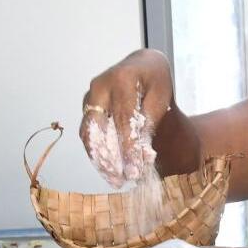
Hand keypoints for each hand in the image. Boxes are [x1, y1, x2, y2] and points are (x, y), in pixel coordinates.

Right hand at [79, 49, 179, 187]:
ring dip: (100, 158)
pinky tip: (108, 170)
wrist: (142, 67)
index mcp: (121, 79)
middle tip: (121, 180)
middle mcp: (99, 86)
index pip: (124, 120)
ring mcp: (90, 97)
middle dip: (110, 157)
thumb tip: (142, 156)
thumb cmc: (155, 82)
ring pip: (89, 133)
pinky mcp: (87, 108)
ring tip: (114, 179)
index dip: (128, 148)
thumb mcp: (161, 99)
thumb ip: (150, 124)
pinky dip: (96, 152)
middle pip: (100, 128)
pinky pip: (88, 133)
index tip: (134, 170)